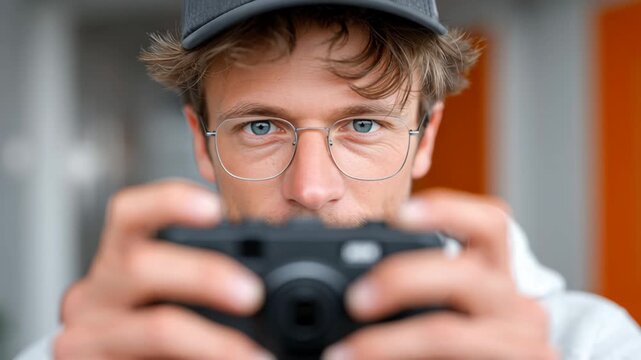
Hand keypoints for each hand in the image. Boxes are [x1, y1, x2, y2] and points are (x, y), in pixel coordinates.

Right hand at [54, 180, 272, 359]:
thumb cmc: (154, 337)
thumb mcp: (174, 298)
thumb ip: (212, 283)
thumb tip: (287, 282)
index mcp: (120, 261)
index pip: (130, 214)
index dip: (170, 203)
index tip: (214, 208)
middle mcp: (96, 293)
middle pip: (139, 265)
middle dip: (204, 274)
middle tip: (253, 294)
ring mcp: (90, 337)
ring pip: (156, 327)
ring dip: (214, 339)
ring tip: (254, 354)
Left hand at [323, 189, 556, 359]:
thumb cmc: (462, 350)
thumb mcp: (451, 316)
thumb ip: (417, 297)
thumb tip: (350, 292)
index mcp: (496, 277)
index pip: (489, 225)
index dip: (447, 211)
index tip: (400, 214)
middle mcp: (516, 303)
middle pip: (465, 274)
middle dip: (402, 281)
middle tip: (355, 300)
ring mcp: (519, 342)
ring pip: (447, 331)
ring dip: (389, 340)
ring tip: (349, 352)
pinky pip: (449, 356)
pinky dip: (402, 358)